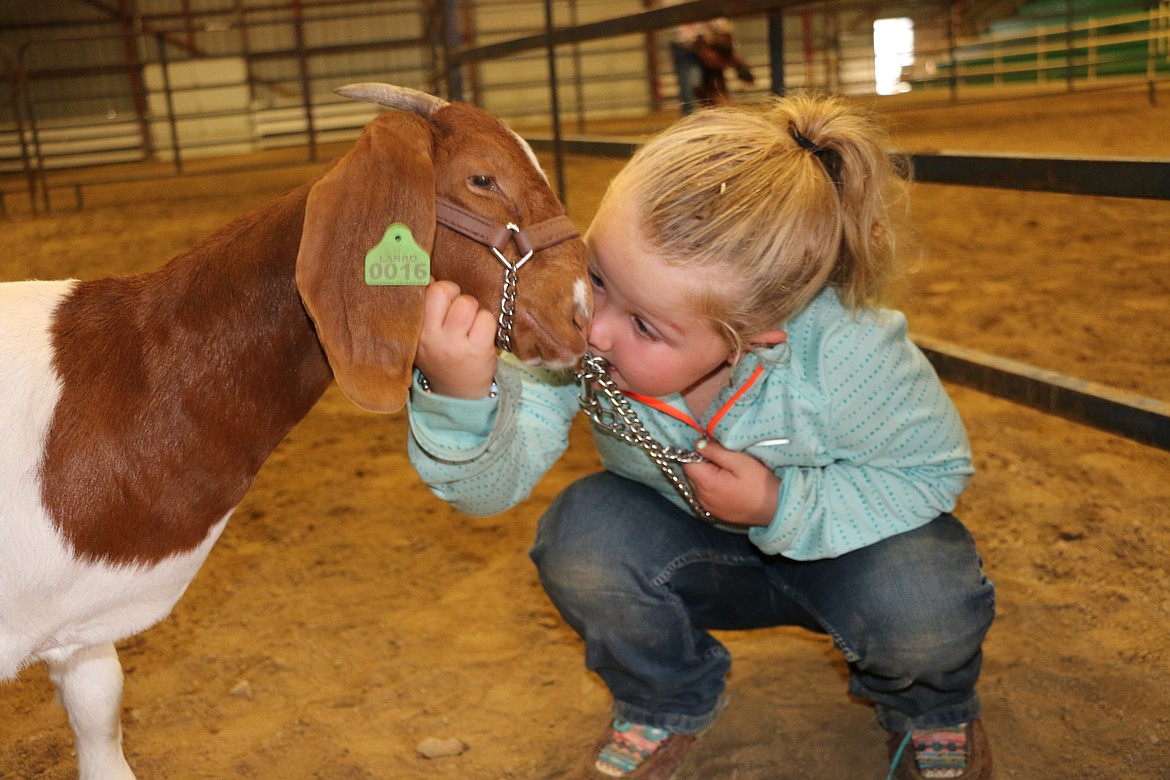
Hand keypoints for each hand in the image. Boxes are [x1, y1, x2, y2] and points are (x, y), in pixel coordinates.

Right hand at [413, 280, 497, 398]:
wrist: (458, 394)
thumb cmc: (442, 355)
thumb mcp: (425, 335)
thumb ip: (425, 308)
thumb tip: (427, 274)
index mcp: (415, 330)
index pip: (420, 291)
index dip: (433, 285)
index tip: (437, 289)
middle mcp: (431, 337)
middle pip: (443, 290)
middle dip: (454, 293)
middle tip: (456, 309)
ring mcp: (454, 344)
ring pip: (467, 303)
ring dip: (473, 309)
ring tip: (469, 324)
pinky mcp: (477, 350)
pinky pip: (486, 318)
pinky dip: (487, 323)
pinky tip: (480, 336)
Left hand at [682, 438, 779, 526]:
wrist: (775, 508)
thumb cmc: (760, 483)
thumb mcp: (739, 461)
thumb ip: (715, 451)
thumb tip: (697, 443)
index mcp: (706, 483)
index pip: (687, 462)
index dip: (697, 452)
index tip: (713, 448)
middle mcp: (701, 497)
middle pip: (691, 473)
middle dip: (702, 463)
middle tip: (724, 460)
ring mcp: (707, 506)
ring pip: (697, 484)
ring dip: (706, 476)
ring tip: (727, 473)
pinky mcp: (714, 512)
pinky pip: (705, 495)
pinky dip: (711, 487)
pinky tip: (728, 485)